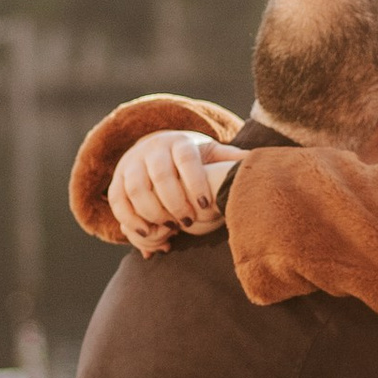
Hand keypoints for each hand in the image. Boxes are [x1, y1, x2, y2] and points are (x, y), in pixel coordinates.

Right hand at [107, 130, 236, 253]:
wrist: (158, 151)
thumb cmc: (194, 161)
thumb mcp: (212, 155)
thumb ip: (231, 160)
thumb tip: (259, 161)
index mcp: (180, 142)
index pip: (185, 158)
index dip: (195, 182)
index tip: (205, 206)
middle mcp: (153, 149)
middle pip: (160, 175)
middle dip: (174, 202)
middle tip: (187, 223)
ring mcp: (132, 163)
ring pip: (136, 188)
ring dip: (152, 213)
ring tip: (170, 230)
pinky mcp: (117, 180)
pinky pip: (118, 200)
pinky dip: (130, 219)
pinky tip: (148, 234)